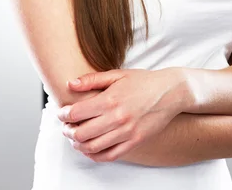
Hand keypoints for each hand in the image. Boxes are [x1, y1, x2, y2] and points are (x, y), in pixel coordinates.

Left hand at [57, 67, 185, 161]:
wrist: (170, 92)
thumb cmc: (143, 81)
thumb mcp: (117, 74)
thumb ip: (92, 79)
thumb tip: (71, 83)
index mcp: (110, 100)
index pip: (77, 113)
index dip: (64, 114)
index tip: (62, 113)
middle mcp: (117, 118)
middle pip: (82, 133)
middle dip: (68, 131)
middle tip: (66, 127)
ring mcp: (126, 133)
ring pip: (93, 147)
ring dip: (78, 145)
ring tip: (75, 138)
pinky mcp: (134, 142)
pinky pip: (110, 156)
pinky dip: (95, 155)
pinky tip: (90, 148)